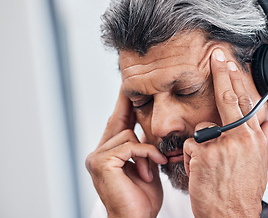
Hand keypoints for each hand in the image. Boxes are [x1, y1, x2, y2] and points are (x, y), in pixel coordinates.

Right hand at [85, 87, 166, 217]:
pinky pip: (130, 145)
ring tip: (152, 167)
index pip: (116, 123)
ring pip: (127, 134)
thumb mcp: (146, 166)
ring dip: (146, 150)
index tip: (127, 88)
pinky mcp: (102, 162)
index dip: (123, 105)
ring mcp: (97, 157)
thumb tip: (147, 129)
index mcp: (107, 153)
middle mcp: (98, 153)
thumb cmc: (142, 198)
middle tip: (130, 87)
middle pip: (118, 122)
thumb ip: (143, 148)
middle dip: (129, 106)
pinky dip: (146, 154)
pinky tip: (152, 166)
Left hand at [183, 49, 267, 217]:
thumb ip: (265, 139)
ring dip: (203, 144)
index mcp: (253, 138)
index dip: (236, 79)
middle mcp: (239, 138)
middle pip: (228, 98)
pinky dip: (193, 158)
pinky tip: (201, 171)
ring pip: (203, 129)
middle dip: (221, 74)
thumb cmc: (242, 191)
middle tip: (216, 56)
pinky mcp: (203, 154)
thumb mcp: (260, 164)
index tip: (229, 63)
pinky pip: (191, 146)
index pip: (244, 101)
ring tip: (210, 164)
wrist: (229, 215)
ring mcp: (221, 145)